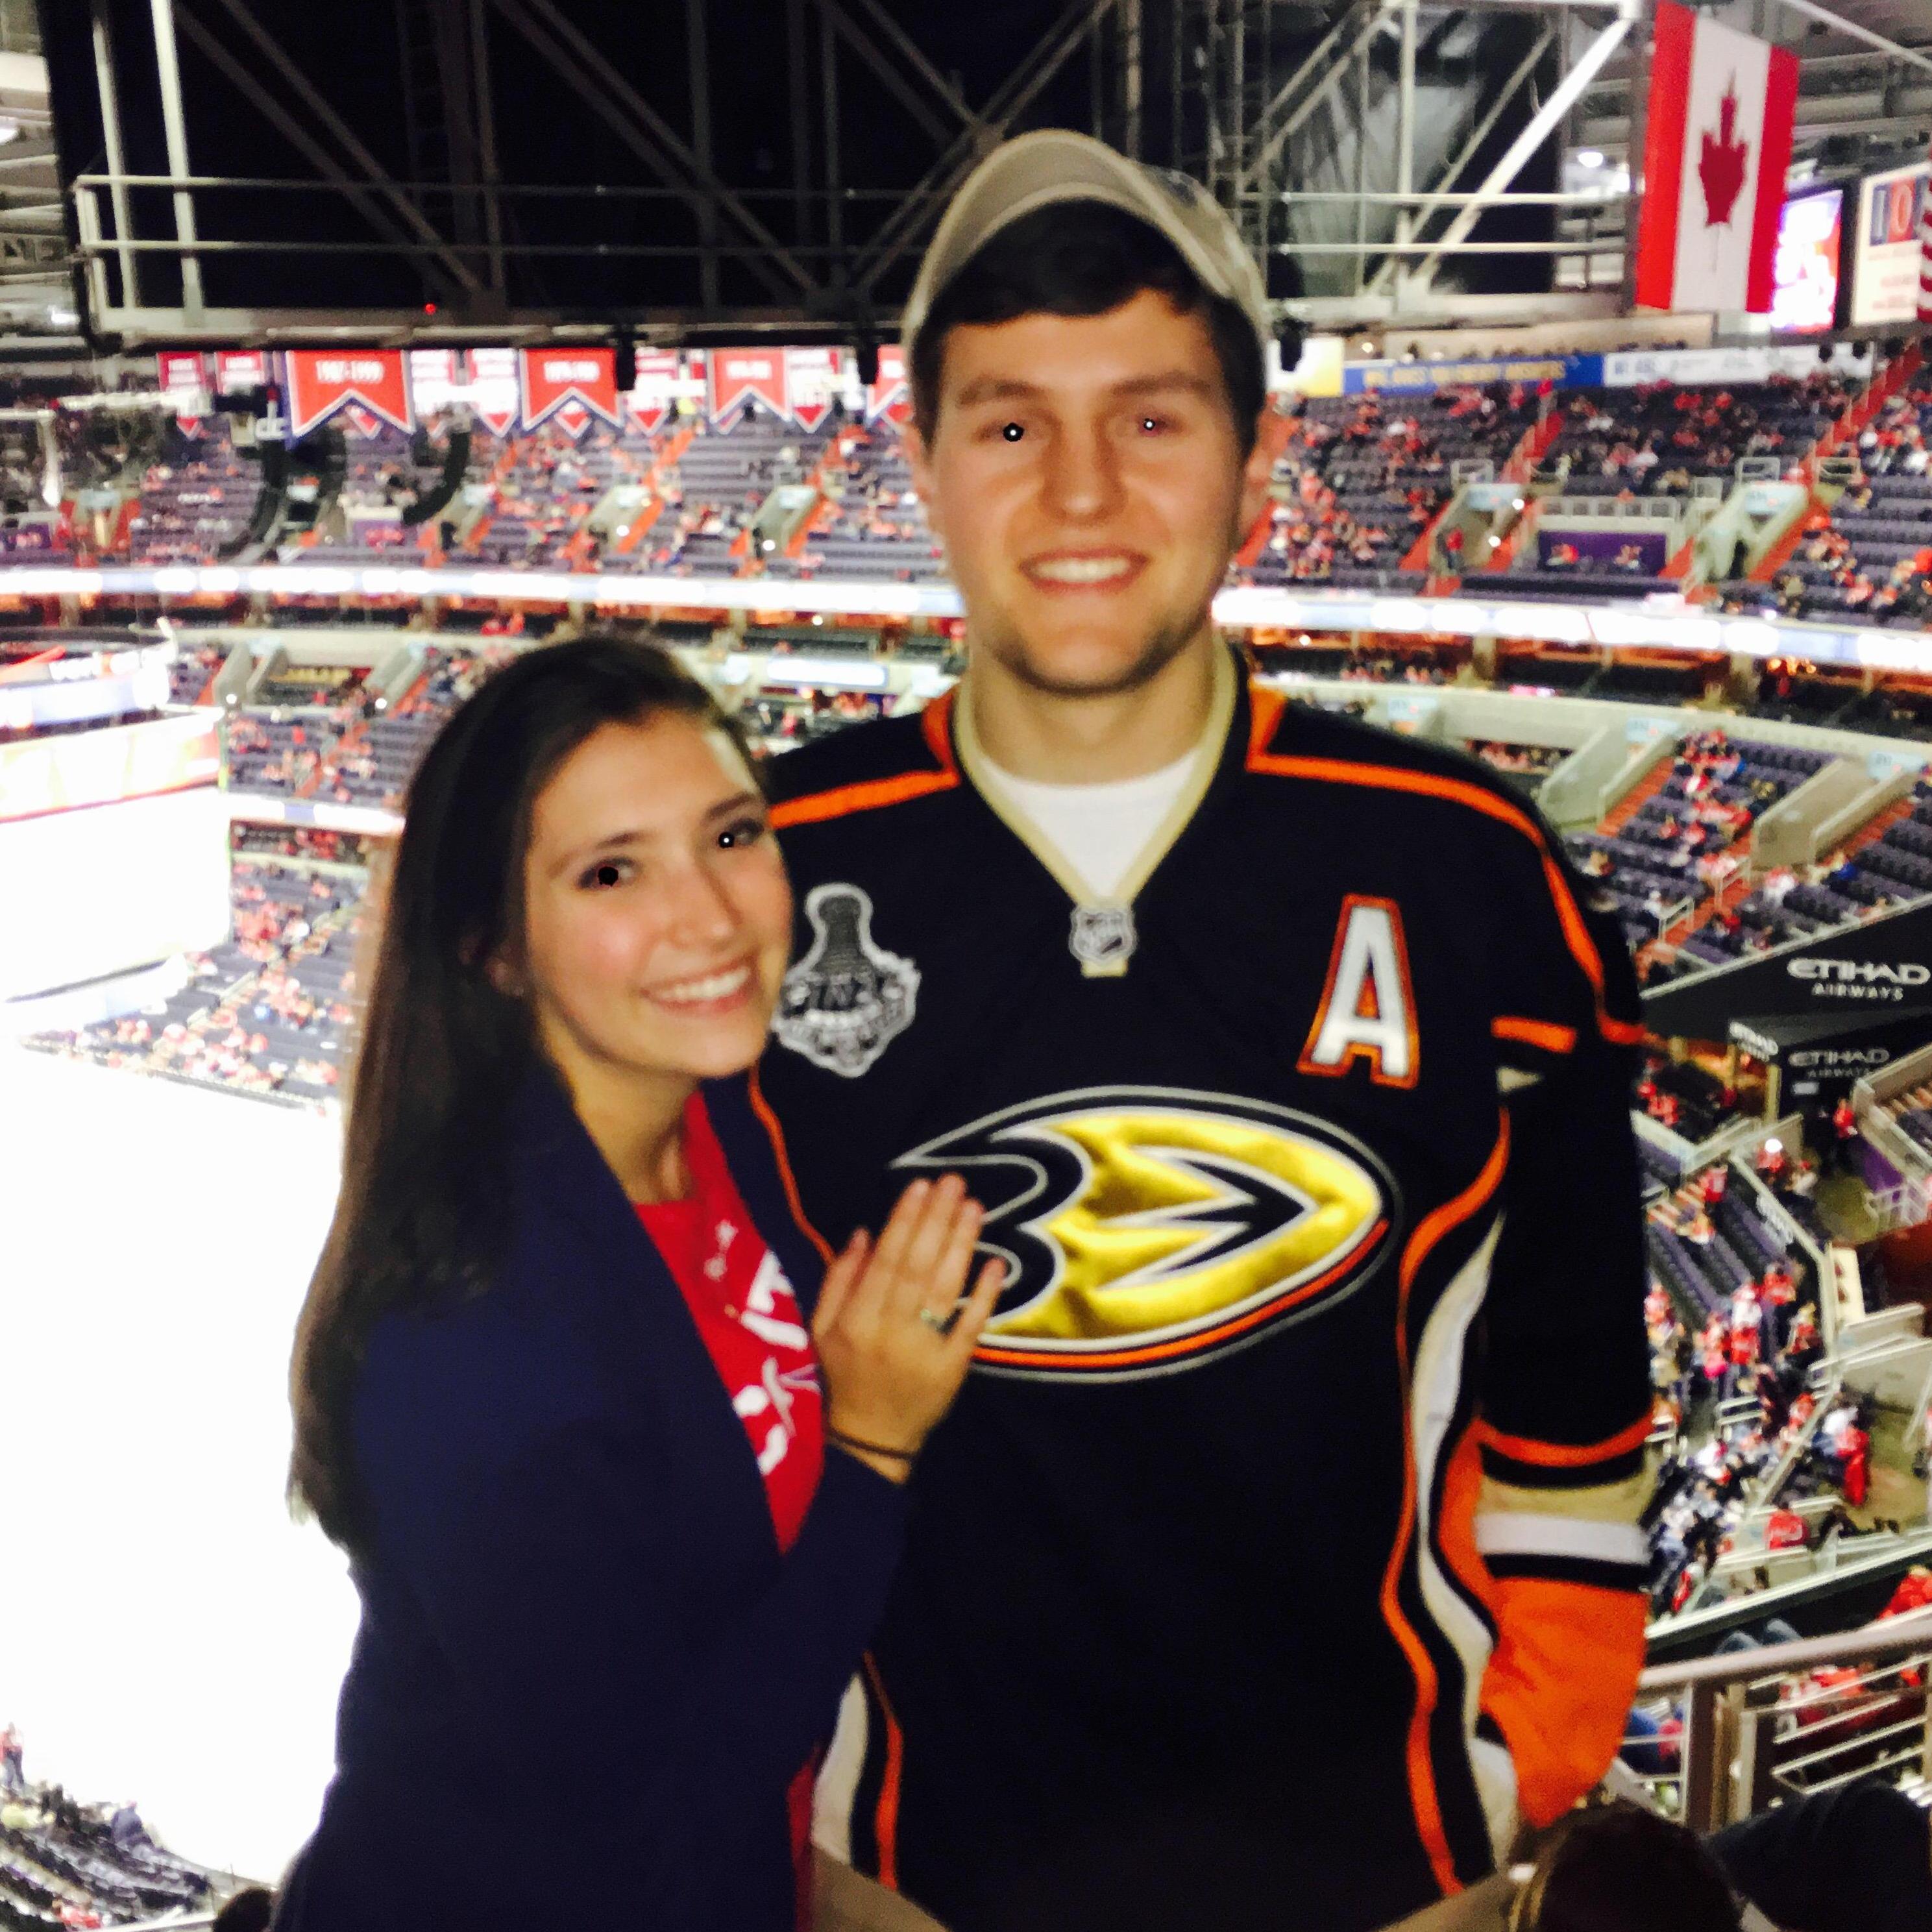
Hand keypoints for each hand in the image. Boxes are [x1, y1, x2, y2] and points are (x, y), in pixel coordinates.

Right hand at [812, 1174, 1005, 1482]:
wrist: (867, 1441)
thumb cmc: (841, 1376)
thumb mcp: (821, 1329)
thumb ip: (838, 1280)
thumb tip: (862, 1232)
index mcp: (855, 1321)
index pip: (884, 1262)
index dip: (902, 1222)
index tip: (918, 1185)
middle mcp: (890, 1332)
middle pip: (917, 1269)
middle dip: (936, 1221)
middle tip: (953, 1181)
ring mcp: (925, 1351)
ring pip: (944, 1290)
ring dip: (961, 1245)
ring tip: (973, 1206)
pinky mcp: (952, 1368)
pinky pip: (970, 1327)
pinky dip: (984, 1295)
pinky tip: (997, 1262)